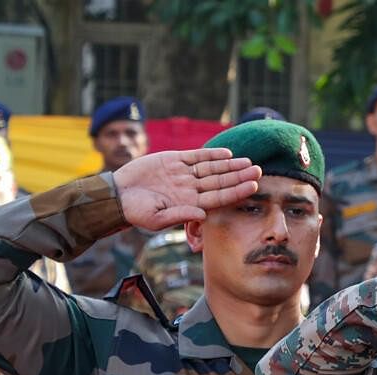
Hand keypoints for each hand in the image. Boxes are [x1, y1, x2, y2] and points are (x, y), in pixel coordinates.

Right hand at [112, 149, 261, 230]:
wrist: (116, 195)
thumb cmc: (135, 212)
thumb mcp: (156, 219)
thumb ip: (179, 216)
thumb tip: (202, 215)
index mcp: (190, 204)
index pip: (219, 197)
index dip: (236, 191)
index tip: (253, 186)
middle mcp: (191, 189)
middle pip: (221, 181)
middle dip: (240, 176)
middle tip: (259, 170)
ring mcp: (183, 174)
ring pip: (212, 168)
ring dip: (230, 165)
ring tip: (248, 161)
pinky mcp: (173, 161)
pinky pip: (196, 156)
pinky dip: (211, 154)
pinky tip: (227, 154)